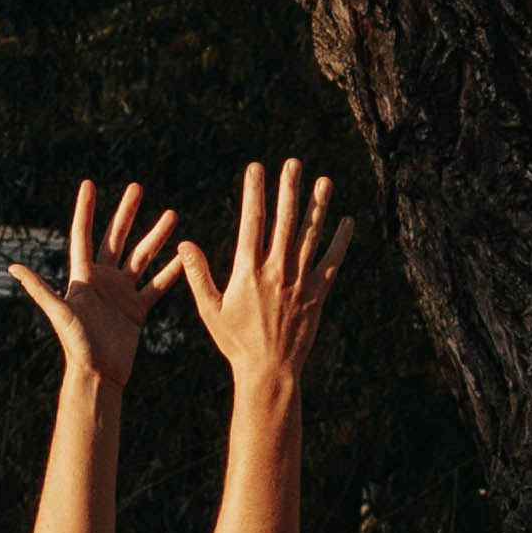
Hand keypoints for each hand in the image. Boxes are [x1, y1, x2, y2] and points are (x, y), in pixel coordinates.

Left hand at [4, 177, 181, 380]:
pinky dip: (171, 271)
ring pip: (141, 257)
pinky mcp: (137, 308)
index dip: (86, 210)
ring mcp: (121, 292)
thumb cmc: (75, 344)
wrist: (98, 373)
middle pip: (116, 238)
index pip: (84, 235)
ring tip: (171, 215)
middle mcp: (102, 279)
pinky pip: (158, 285)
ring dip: (155, 236)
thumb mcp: (59, 313)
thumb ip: (39, 288)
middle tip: (137, 188)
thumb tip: (13, 267)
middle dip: (127, 213)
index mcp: (83, 276)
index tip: (89, 184)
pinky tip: (184, 257)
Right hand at [161, 159, 354, 387]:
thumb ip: (197, 274)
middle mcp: (276, 271)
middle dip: (288, 189)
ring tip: (324, 181)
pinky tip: (348, 222)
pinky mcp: (318, 295)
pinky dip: (340, 242)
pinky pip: (332, 263)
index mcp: (247, 270)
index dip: (254, 192)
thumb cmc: (235, 341)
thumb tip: (183, 242)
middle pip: (284, 221)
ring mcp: (300, 282)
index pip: (251, 221)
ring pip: (310, 236)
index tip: (256, 168)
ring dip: (318, 207)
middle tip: (293, 162)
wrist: (270, 369)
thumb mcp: (209, 308)